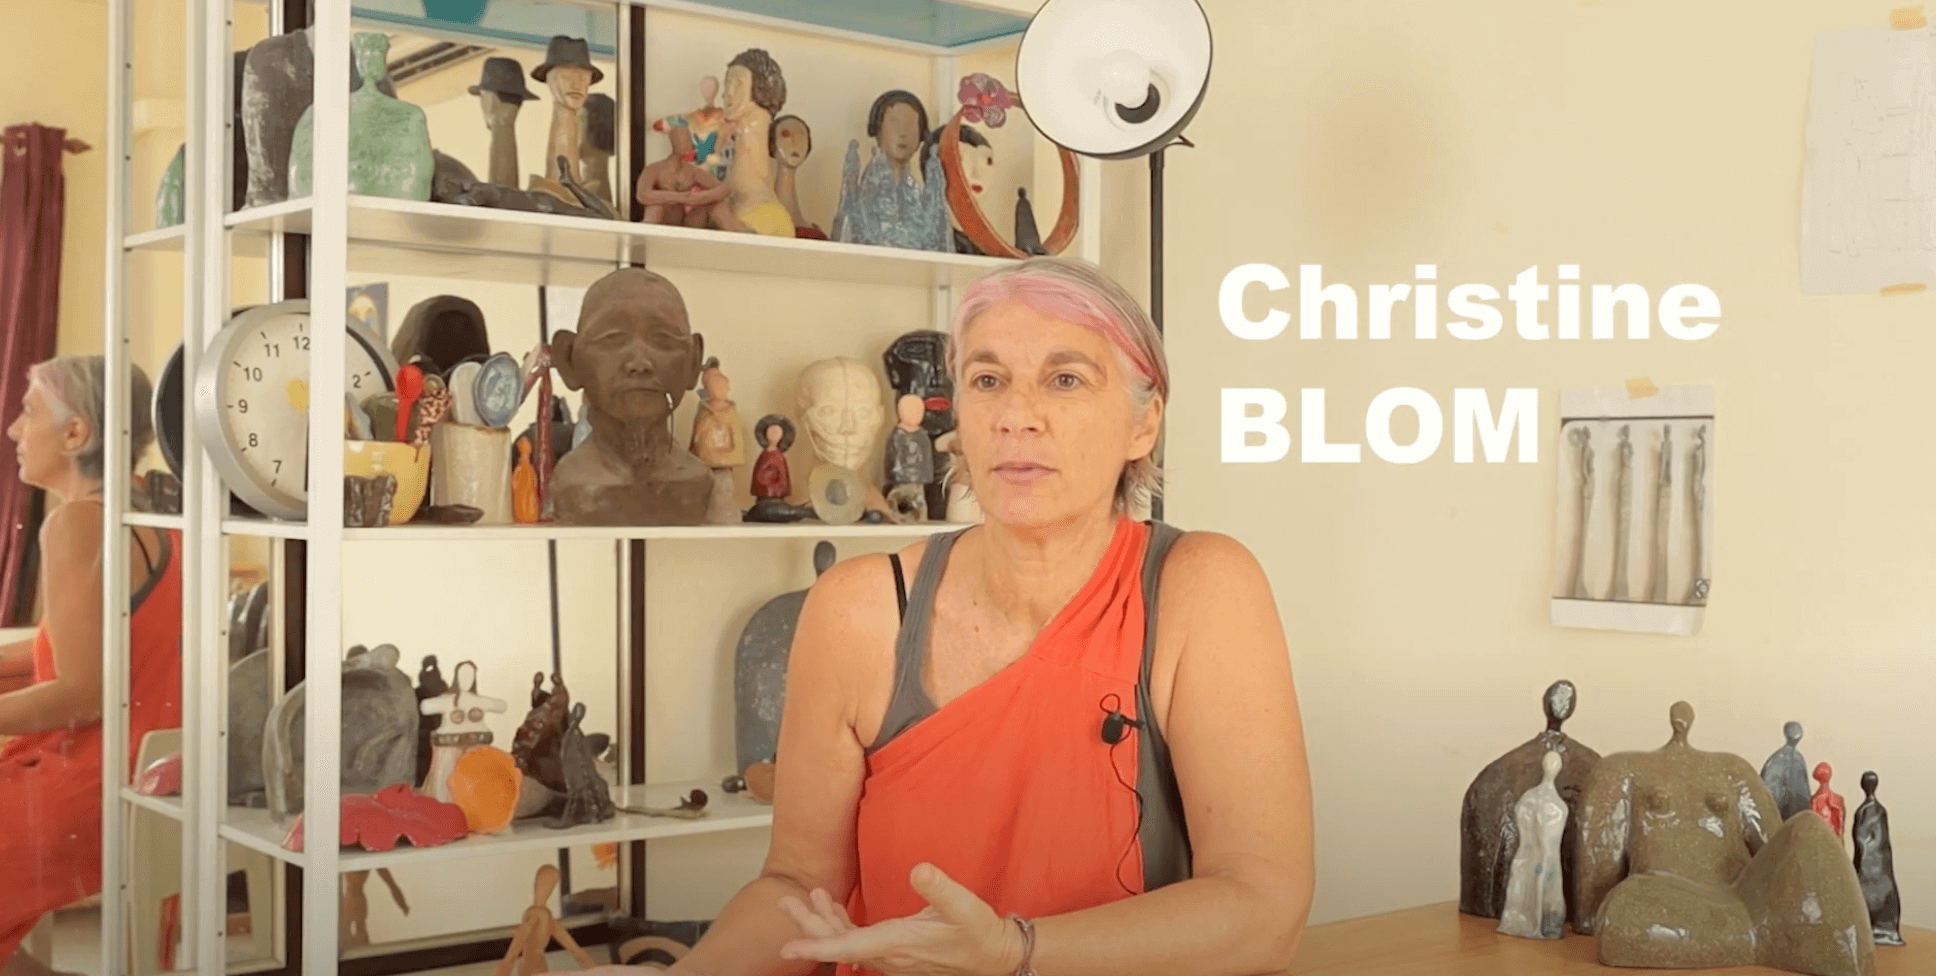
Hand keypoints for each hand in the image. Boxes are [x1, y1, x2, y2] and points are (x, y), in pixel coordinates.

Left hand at [777, 863, 1019, 975]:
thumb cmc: (979, 933)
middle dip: (809, 924)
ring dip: (822, 922)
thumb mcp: (964, 906)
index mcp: (899, 943)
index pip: (849, 946)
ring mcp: (890, 956)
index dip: (816, 945)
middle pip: (838, 943)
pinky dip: (840, 926)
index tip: (788, 946)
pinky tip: (832, 909)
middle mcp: (888, 954)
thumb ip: (939, 888)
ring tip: (805, 899)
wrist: (992, 956)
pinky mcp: (894, 952)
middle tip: (784, 901)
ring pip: (845, 943)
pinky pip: (858, 942)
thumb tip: (918, 870)